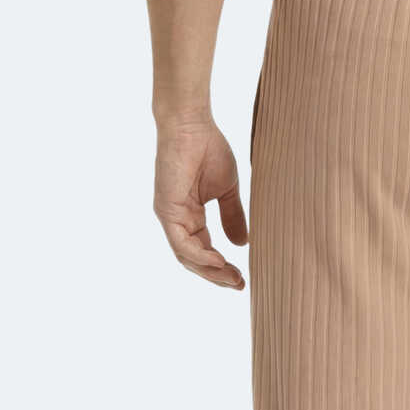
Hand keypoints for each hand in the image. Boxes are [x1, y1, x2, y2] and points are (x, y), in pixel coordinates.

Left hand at [153, 120, 247, 289]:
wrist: (192, 125)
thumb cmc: (208, 149)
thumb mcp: (227, 191)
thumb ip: (232, 217)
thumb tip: (242, 244)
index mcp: (190, 217)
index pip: (205, 251)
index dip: (222, 268)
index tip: (243, 279)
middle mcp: (177, 220)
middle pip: (194, 261)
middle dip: (217, 276)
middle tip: (239, 285)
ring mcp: (170, 217)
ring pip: (186, 257)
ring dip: (210, 271)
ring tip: (232, 277)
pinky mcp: (166, 210)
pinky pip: (181, 243)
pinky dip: (199, 256)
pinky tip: (219, 261)